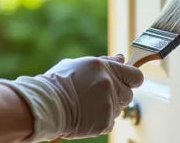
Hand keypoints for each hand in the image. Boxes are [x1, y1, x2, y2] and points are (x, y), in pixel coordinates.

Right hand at [0, 54, 143, 141]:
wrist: (44, 104)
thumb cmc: (58, 83)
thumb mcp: (81, 65)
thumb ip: (105, 62)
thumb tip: (121, 57)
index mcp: (104, 67)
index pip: (135, 75)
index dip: (131, 79)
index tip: (126, 82)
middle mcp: (109, 84)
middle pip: (128, 94)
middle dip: (118, 94)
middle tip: (99, 95)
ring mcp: (108, 104)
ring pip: (119, 109)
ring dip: (108, 107)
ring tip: (87, 104)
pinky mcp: (104, 122)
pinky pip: (110, 122)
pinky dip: (101, 120)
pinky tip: (86, 114)